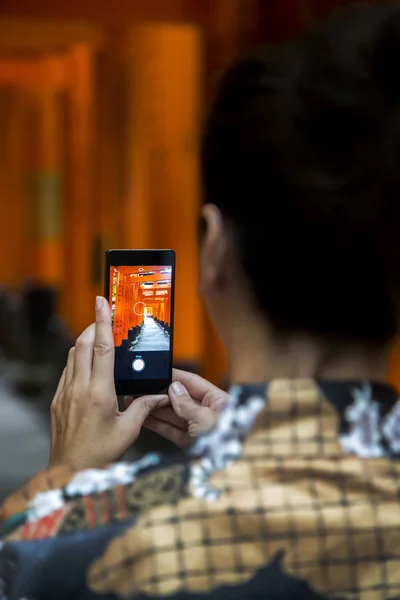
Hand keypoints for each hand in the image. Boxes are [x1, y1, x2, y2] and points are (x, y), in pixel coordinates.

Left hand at [49, 297, 167, 470]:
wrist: (69, 471)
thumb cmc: (100, 454)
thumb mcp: (129, 430)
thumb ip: (144, 406)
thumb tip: (160, 394)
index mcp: (99, 393)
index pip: (101, 348)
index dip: (102, 322)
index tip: (101, 302)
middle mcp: (79, 388)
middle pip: (82, 344)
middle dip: (92, 327)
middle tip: (104, 319)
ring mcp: (65, 393)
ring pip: (72, 356)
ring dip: (84, 343)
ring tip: (98, 341)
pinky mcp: (57, 401)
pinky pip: (66, 371)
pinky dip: (77, 361)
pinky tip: (88, 368)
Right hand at [125, 369, 227, 447]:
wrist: (228, 470)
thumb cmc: (225, 441)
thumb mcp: (204, 419)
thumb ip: (186, 403)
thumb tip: (173, 387)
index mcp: (218, 400)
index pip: (194, 382)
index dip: (176, 377)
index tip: (160, 371)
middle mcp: (207, 411)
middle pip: (181, 398)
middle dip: (161, 393)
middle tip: (142, 388)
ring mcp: (197, 427)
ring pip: (173, 414)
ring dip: (155, 408)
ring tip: (137, 401)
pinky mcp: (189, 441)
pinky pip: (171, 429)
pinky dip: (158, 424)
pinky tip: (144, 417)